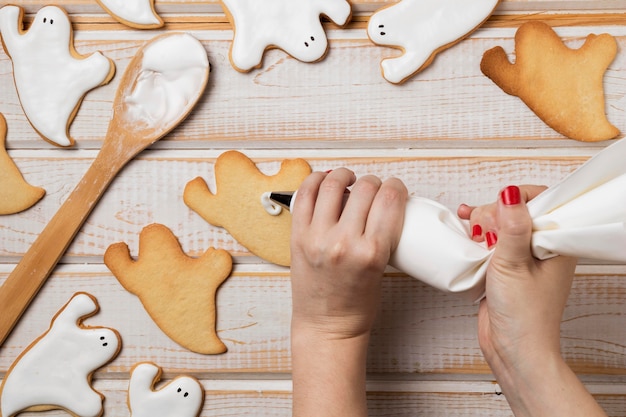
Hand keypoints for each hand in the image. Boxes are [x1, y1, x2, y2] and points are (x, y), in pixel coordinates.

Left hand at [290, 168, 407, 339]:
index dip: (397, 186)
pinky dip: (315, 181)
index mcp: (372, 252)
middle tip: (375, 188)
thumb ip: (383, 234)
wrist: (327, 325)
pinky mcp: (297, 236)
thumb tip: (383, 201)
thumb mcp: (383, 268)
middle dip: (376, 182)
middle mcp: (343, 242)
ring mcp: (317, 237)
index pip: (390, 200)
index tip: (396, 188)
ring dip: (345, 174)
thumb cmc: (358, 303)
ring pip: (333, 184)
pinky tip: (324, 180)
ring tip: (349, 178)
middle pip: (366, 188)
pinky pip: (304, 196)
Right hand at [459, 185, 605, 416]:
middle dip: (493, 214)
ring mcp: (522, 258)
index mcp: (555, 244)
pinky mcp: (504, 268)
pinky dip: (475, 235)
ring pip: (500, 226)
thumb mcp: (514, 265)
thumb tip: (510, 194)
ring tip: (469, 230)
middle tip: (482, 232)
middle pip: (515, 211)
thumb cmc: (523, 316)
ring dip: (481, 223)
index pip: (540, 201)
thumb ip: (513, 228)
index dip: (515, 200)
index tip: (497, 210)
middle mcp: (540, 248)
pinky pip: (490, 242)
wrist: (512, 350)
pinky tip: (463, 229)